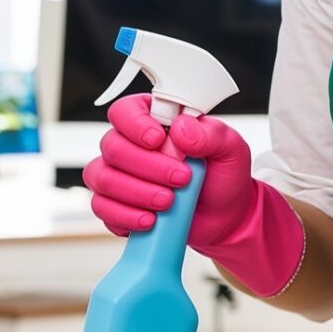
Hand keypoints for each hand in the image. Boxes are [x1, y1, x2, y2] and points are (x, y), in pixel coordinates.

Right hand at [81, 93, 304, 297]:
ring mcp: (117, 175)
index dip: (135, 125)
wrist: (222, 217)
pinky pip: (102, 208)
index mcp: (153, 120)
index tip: (158, 140)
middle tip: (181, 179)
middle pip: (113, 147)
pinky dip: (126, 216)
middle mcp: (129, 144)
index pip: (125, 111)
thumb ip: (210, 134)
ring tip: (168, 202)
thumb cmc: (221, 176)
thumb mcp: (229, 149)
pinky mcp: (114, 204)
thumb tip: (182, 129)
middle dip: (148, 166)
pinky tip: (150, 220)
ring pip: (104, 178)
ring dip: (138, 192)